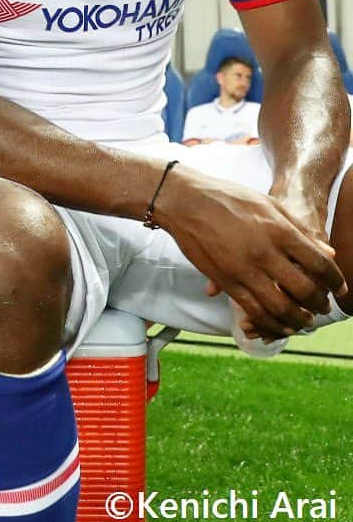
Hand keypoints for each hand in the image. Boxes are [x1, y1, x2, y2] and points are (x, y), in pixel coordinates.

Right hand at [158, 167, 345, 340]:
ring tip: (303, 321)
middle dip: (319, 305)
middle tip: (321, 308)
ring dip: (298, 320)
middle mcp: (265, 253)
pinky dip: (271, 323)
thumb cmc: (226, 197)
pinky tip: (278, 324)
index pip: (320, 264)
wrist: (184, 201)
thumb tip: (327, 253)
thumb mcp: (268, 204)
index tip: (339, 289)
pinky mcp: (226, 281)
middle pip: (305, 291)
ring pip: (281, 308)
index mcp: (279, 231)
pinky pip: (254, 310)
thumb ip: (298, 229)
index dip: (335, 281)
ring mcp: (244, 269)